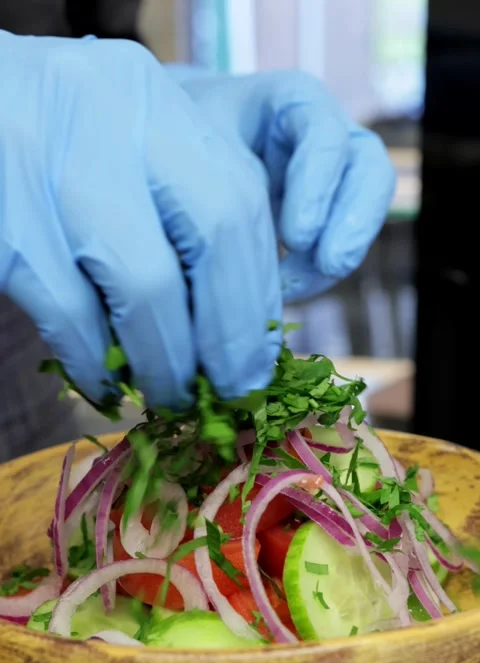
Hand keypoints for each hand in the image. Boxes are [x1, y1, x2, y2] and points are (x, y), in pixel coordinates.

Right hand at [0, 34, 281, 407]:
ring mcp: (49, 163)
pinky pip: (70, 314)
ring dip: (165, 361)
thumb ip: (181, 208)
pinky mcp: (2, 221)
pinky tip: (103, 384)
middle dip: (230, 332)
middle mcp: (110, 115)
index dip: (257, 295)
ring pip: (143, 285)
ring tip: (170, 395)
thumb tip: (239, 329)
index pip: (243, 199)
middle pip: (215, 233)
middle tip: (230, 390)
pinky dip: (95, 363)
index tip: (257, 360)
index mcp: (154, 98)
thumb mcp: (122, 147)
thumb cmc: (48, 150)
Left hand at [178, 70, 395, 301]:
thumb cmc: (183, 137)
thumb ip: (217, 179)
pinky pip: (337, 249)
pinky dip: (313, 276)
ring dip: (337, 257)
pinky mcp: (326, 218)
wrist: (176, 148)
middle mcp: (328, 136)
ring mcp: (335, 178)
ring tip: (293, 290)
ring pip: (363, 215)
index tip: (296, 237)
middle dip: (354, 223)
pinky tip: (278, 295)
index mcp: (294, 102)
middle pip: (370, 171)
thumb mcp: (191, 144)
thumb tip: (228, 247)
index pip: (326, 135)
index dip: (318, 187)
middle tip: (328, 265)